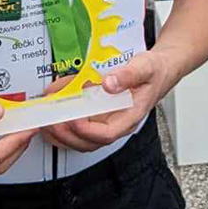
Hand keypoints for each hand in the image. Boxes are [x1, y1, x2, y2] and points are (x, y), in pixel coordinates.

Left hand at [39, 51, 174, 151]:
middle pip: (91, 142)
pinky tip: (54, 116)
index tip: (73, 118)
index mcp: (131, 115)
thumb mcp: (145, 67)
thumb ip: (127, 75)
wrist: (160, 69)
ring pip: (83, 139)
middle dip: (68, 135)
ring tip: (47, 122)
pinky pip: (81, 128)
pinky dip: (65, 126)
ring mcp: (109, 120)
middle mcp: (119, 122)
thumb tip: (109, 83)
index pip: (107, 134)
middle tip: (51, 121)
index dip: (87, 130)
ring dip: (63, 134)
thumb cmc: (155, 71)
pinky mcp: (101, 115)